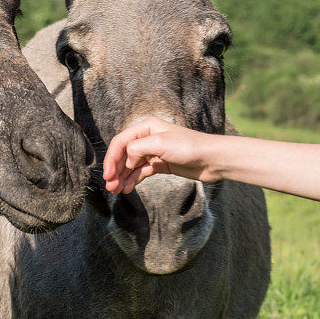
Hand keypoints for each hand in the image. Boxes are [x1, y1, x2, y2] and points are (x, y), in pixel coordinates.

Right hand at [102, 117, 219, 193]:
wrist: (212, 159)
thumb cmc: (189, 147)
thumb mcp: (160, 143)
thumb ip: (138, 148)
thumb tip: (126, 160)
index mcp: (147, 127)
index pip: (121, 142)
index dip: (111, 158)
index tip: (108, 175)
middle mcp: (148, 138)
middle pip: (124, 154)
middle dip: (115, 170)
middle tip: (109, 187)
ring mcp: (155, 152)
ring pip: (132, 165)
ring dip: (122, 177)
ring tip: (116, 191)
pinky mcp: (161, 164)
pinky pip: (142, 172)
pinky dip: (134, 180)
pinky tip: (127, 189)